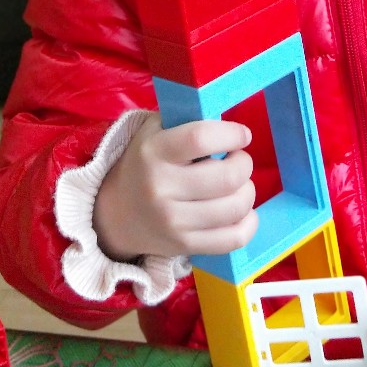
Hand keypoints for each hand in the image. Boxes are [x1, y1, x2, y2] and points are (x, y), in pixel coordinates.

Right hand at [92, 113, 256, 260]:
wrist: (117, 214)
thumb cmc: (147, 163)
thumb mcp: (154, 132)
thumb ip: (186, 121)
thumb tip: (227, 121)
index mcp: (154, 153)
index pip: (201, 138)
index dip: (231, 134)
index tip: (242, 135)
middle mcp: (161, 190)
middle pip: (228, 177)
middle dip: (243, 163)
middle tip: (238, 159)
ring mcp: (173, 223)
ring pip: (236, 207)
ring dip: (248, 191)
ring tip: (238, 184)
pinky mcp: (184, 246)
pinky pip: (234, 238)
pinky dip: (248, 223)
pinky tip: (241, 211)